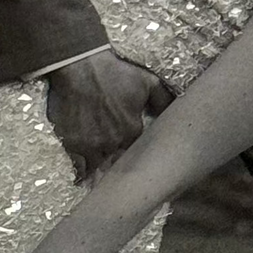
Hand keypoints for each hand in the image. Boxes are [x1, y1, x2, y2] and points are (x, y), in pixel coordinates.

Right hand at [45, 50, 173, 182]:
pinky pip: (79, 167)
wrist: (80, 65)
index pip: (139, 153)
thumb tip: (178, 110)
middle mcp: (113, 142)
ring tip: (106, 186)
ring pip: (100, 168)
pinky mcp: (73, 144)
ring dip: (103, 174)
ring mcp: (92, 145)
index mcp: (133, 131)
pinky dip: (82, 174)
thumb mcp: (147, 82)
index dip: (139, 157)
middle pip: (119, 164)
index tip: (140, 162)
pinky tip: (84, 182)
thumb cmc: (114, 72)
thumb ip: (163, 100)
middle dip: (121, 168)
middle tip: (125, 180)